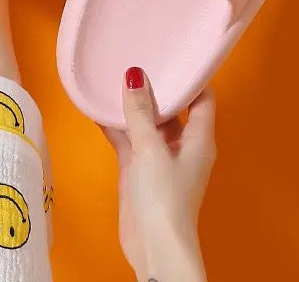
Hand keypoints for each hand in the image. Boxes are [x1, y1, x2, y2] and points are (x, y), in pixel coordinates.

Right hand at [101, 67, 215, 281]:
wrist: (153, 246)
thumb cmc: (164, 196)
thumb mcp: (151, 148)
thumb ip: (141, 112)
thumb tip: (135, 74)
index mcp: (199, 139)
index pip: (202, 98)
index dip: (190, 76)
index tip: (170, 52)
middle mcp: (182, 145)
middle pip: (172, 107)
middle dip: (154, 86)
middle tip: (134, 56)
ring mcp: (159, 157)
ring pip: (146, 122)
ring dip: (131, 106)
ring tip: (110, 76)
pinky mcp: (139, 169)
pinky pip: (128, 139)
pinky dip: (115, 125)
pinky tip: (95, 108)